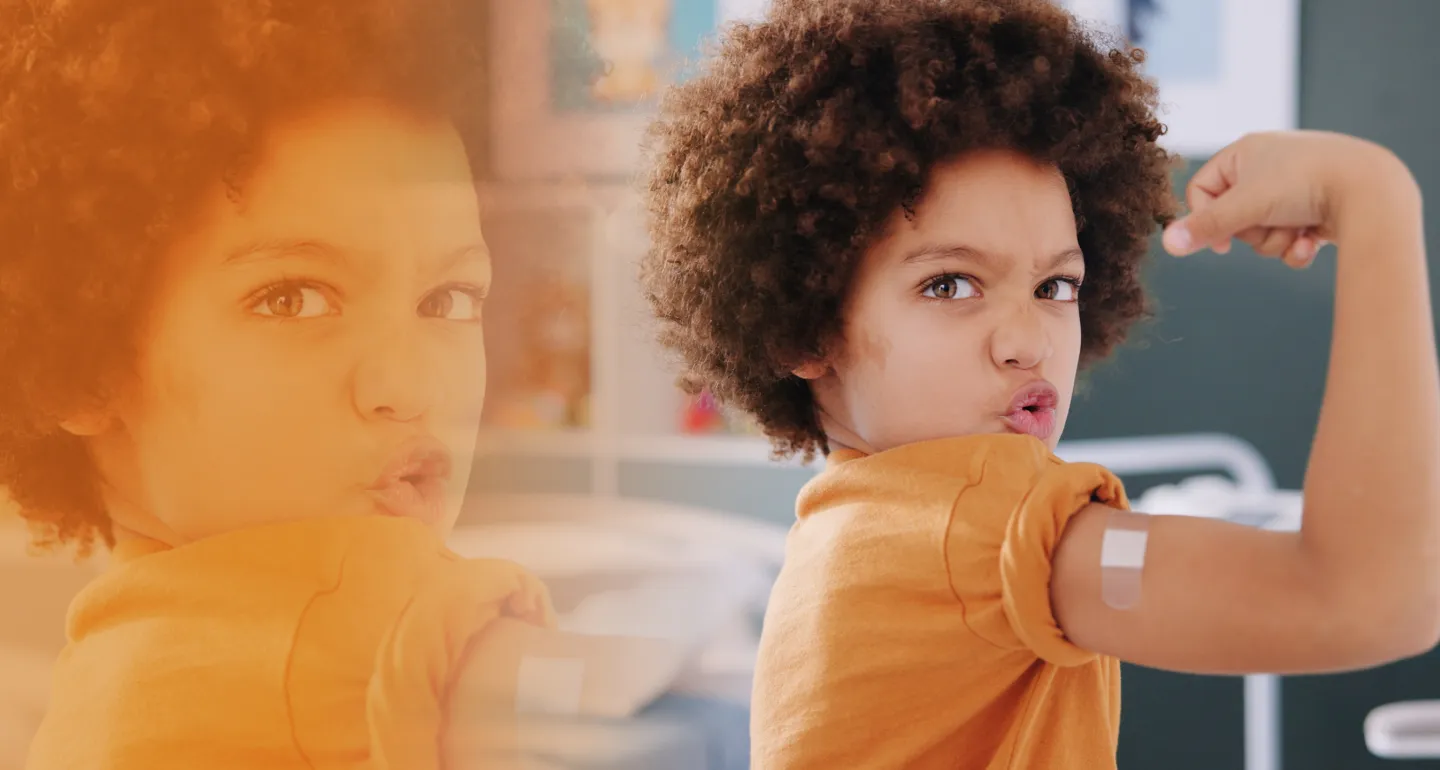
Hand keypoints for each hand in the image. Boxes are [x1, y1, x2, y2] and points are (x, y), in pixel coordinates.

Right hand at [1162, 130, 1417, 267]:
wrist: (1370, 187)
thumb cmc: (1305, 183)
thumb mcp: (1247, 205)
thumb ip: (1206, 227)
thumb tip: (1167, 244)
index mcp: (1245, 152)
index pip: (1202, 190)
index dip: (1205, 219)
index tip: (1220, 242)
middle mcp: (1267, 165)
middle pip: (1234, 216)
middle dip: (1251, 233)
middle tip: (1269, 226)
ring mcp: (1293, 186)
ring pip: (1262, 230)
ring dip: (1275, 241)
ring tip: (1298, 232)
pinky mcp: (1316, 206)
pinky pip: (1289, 235)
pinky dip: (1296, 245)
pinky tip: (1312, 242)